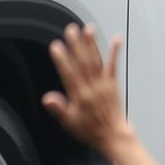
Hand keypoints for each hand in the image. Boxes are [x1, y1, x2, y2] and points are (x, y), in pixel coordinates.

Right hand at [43, 24, 129, 150]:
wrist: (113, 136)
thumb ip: (59, 109)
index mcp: (80, 96)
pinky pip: (114, 66)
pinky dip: (114, 52)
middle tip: (71, 30)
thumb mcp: (70, 123)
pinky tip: (116, 39)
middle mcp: (92, 88)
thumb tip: (47, 98)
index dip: (62, 59)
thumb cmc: (91, 130)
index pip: (69, 74)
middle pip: (83, 63)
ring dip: (92, 44)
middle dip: (76, 45)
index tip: (56, 46)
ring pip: (96, 61)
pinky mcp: (113, 83)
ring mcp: (104, 84)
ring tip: (88, 29)